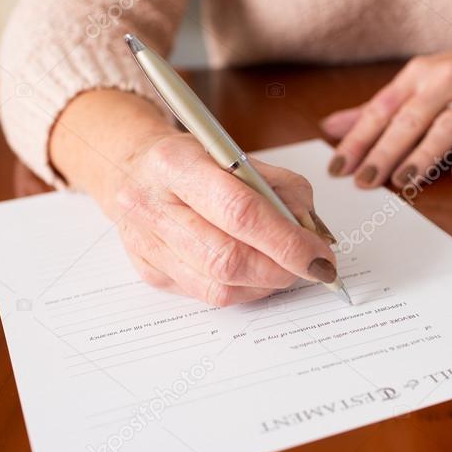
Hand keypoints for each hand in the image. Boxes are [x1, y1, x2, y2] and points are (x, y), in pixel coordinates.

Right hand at [105, 133, 338, 305]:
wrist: (132, 168)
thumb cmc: (193, 161)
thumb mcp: (238, 155)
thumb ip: (282, 189)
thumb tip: (314, 235)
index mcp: (176, 164)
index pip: (239, 212)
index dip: (286, 240)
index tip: (320, 254)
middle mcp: (151, 206)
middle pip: (227, 259)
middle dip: (281, 269)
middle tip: (311, 267)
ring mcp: (146, 245)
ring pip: (218, 286)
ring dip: (266, 284)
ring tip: (286, 268)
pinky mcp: (150, 273)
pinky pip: (208, 295)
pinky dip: (245, 289)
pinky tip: (257, 273)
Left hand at [321, 33, 451, 187]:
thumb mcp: (418, 82)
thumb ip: (376, 109)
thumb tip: (330, 128)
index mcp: (420, 75)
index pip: (382, 109)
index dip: (358, 139)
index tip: (338, 168)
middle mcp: (448, 81)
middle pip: (410, 120)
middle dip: (384, 151)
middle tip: (363, 180)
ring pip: (448, 128)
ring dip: (424, 155)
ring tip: (403, 180)